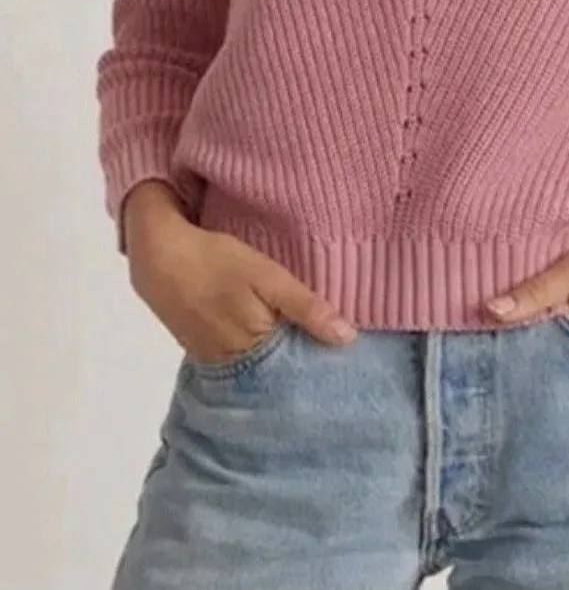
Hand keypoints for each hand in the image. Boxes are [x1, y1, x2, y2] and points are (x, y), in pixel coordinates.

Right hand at [123, 181, 357, 362]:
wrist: (159, 257)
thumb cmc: (218, 262)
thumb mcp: (269, 277)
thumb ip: (306, 307)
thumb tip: (349, 338)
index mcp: (256, 347)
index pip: (298, 370)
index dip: (320, 364)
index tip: (346, 363)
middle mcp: (235, 364)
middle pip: (277, 372)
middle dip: (302, 365)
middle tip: (333, 356)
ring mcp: (216, 359)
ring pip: (259, 367)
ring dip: (280, 360)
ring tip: (310, 348)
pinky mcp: (203, 350)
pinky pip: (239, 359)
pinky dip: (257, 352)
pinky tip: (271, 339)